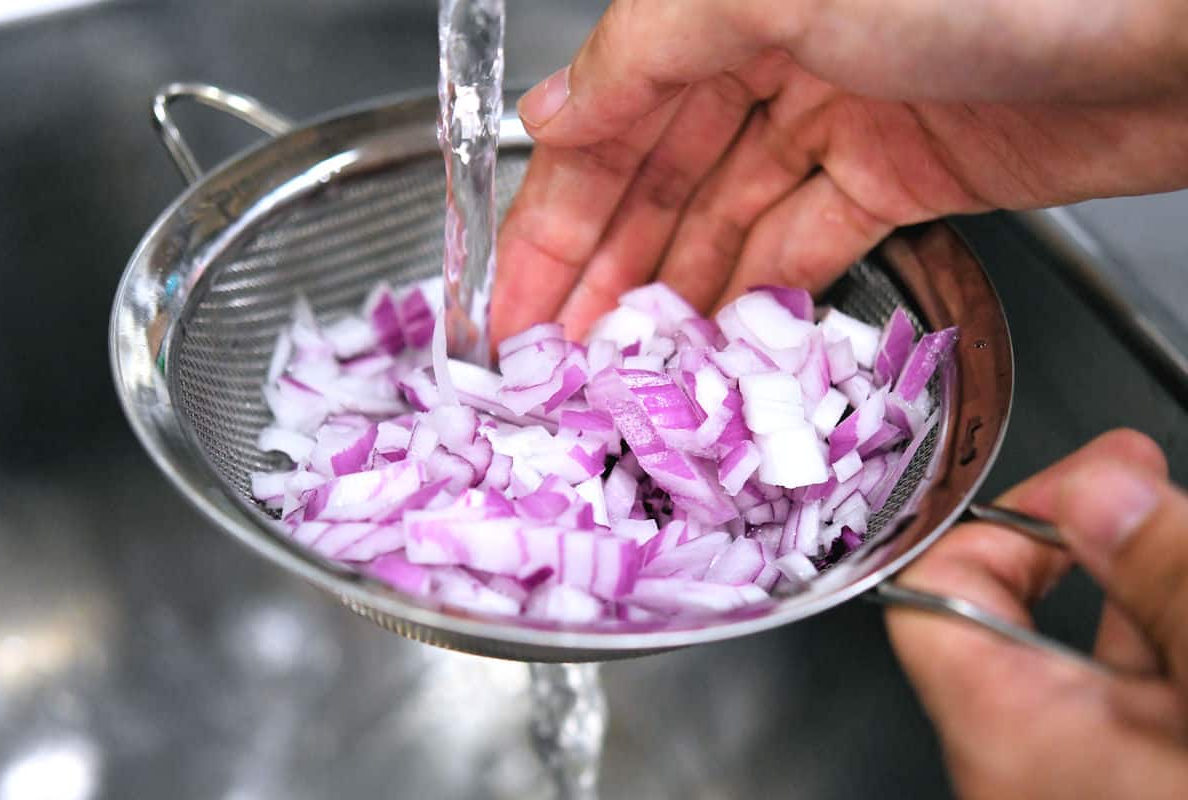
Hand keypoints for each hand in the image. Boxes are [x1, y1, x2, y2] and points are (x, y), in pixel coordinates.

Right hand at [492, 0, 1187, 345]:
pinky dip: (766, 291)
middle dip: (604, 274)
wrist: (1182, 17)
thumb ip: (647, 52)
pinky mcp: (911, 171)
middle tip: (560, 365)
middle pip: (663, 181)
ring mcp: (847, 117)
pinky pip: (814, 241)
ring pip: (731, 220)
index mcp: (731, 4)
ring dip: (675, 296)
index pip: (610, 122)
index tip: (515, 306)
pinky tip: (725, 341)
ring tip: (629, 375)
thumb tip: (549, 113)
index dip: (554, 219)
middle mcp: (780, 53)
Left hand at [886, 429, 1187, 798]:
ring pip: (1106, 669)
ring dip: (1154, 597)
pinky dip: (1174, 659)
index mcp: (1016, 741)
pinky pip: (1143, 715)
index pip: (937, 597)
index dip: (998, 524)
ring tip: (1176, 525)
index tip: (1085, 483)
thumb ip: (1171, 587)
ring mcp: (1089, 787)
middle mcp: (1032, 775)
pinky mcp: (1134, 790)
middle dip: (1102, 543)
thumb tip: (1102, 491)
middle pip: (1031, 620)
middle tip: (1149, 481)